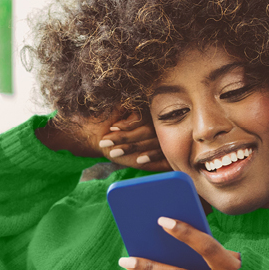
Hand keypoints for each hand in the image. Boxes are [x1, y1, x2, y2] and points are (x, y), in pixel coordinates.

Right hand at [37, 110, 169, 171]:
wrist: (92, 133)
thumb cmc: (114, 148)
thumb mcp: (134, 159)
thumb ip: (156, 163)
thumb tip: (176, 166)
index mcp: (158, 138)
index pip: (163, 149)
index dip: (151, 156)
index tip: (137, 160)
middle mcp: (155, 124)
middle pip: (155, 138)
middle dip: (134, 147)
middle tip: (116, 152)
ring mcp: (148, 113)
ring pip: (148, 129)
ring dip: (127, 138)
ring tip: (110, 140)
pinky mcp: (138, 102)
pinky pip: (139, 119)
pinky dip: (125, 126)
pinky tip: (114, 127)